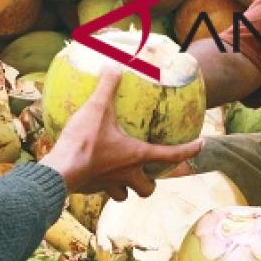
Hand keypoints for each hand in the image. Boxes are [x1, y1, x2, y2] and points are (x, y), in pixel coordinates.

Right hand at [40, 67, 203, 201]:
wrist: (59, 172)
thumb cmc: (84, 142)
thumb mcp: (96, 109)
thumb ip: (107, 87)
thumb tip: (113, 65)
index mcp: (136, 156)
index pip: (171, 155)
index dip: (189, 150)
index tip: (200, 145)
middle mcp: (126, 174)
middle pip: (148, 189)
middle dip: (150, 183)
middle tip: (147, 171)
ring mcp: (108, 185)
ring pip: (125, 196)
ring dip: (127, 188)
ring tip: (121, 176)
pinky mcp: (91, 189)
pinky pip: (103, 191)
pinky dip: (103, 184)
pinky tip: (95, 172)